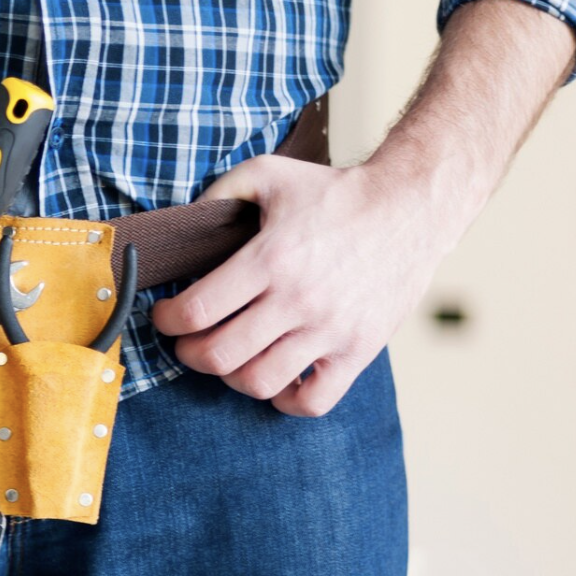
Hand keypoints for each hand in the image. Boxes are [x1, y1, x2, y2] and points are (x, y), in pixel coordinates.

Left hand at [151, 155, 458, 416]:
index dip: (167, 321)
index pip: (197, 311)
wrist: (411, 206)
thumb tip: (184, 221)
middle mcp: (299, 300)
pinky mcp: (359, 351)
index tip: (164, 316)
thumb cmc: (335, 192)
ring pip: (258, 382)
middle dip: (189, 353)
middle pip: (219, 355)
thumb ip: (219, 192)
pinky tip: (275, 377)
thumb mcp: (269, 173)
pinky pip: (313, 402)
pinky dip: (285, 400)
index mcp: (270, 259)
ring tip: (229, 357)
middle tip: (187, 342)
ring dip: (230, 376)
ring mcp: (331, 330)